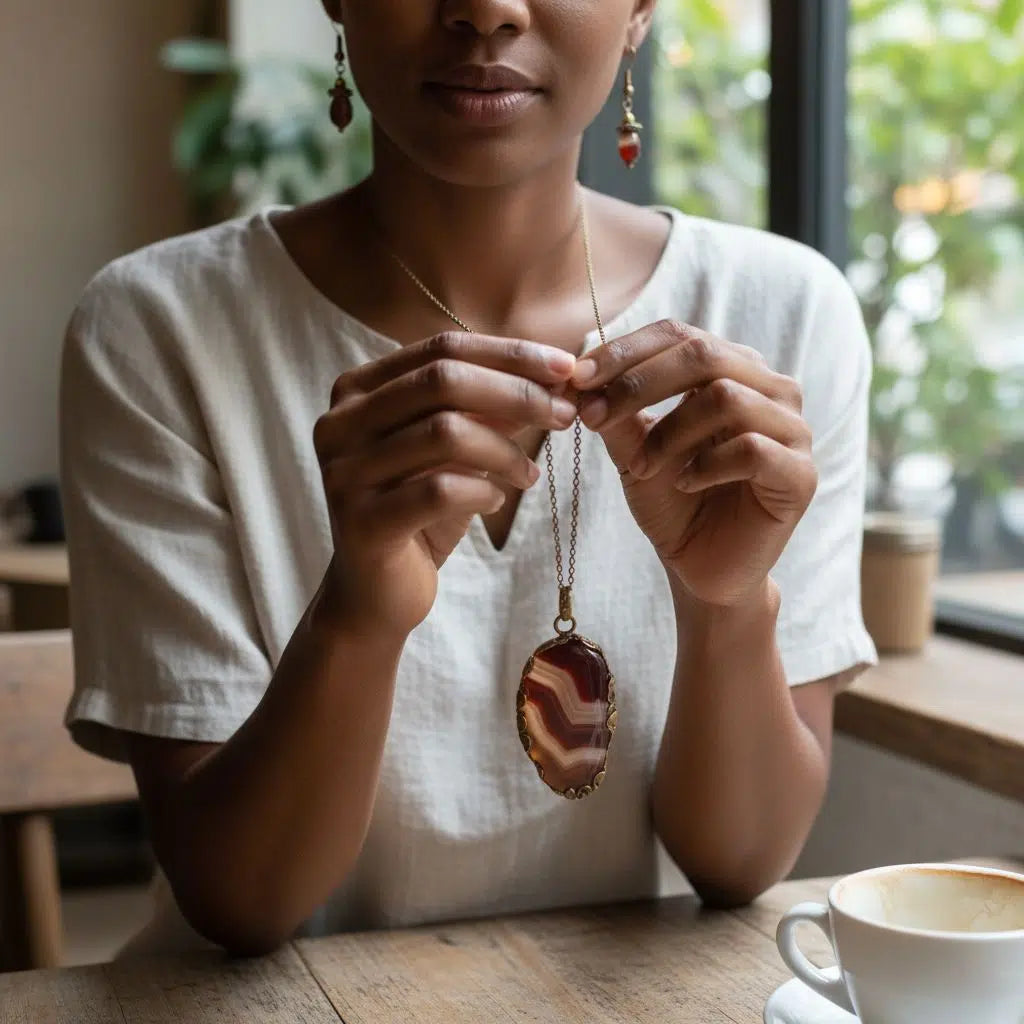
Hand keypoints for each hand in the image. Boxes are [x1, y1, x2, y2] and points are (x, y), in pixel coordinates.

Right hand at [313, 332, 577, 635]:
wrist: (374, 592)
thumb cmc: (418, 512)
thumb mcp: (455, 451)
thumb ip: (489, 409)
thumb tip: (555, 375)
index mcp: (356, 391)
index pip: (440, 348)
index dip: (509, 354)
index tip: (566, 368)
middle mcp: (339, 423)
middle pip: (442, 380)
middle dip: (517, 393)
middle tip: (565, 414)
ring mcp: (344, 473)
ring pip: (444, 433)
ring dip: (505, 450)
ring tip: (529, 473)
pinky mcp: (362, 522)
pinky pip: (439, 490)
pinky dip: (482, 491)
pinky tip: (496, 501)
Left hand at [571, 320, 816, 607]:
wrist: (702, 567)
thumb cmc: (672, 502)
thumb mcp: (634, 449)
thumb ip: (617, 413)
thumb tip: (581, 377)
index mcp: (733, 370)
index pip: (680, 335)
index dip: (625, 351)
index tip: (577, 378)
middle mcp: (771, 389)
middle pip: (704, 355)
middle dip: (638, 383)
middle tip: (593, 416)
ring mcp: (793, 430)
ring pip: (726, 398)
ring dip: (669, 433)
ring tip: (641, 468)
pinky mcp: (800, 475)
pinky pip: (752, 449)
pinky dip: (706, 465)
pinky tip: (683, 484)